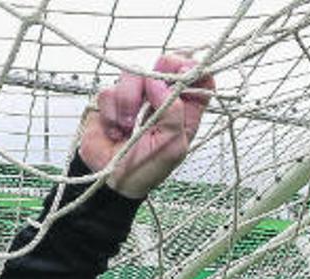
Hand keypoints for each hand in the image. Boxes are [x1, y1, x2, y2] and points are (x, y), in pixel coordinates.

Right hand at [79, 54, 214, 198]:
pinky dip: (111, 112)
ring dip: (128, 101)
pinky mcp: (113, 101)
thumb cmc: (146, 169)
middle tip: (152, 86)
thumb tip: (158, 83)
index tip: (184, 71)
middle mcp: (162, 101)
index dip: (195, 70)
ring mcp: (137, 98)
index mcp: (185, 113)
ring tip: (127, 127)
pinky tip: (115, 130)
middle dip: (158, 71)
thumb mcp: (171, 146)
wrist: (112, 181)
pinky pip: (109, 91)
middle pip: (166, 66)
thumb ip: (172, 113)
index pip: (200, 82)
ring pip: (133, 75)